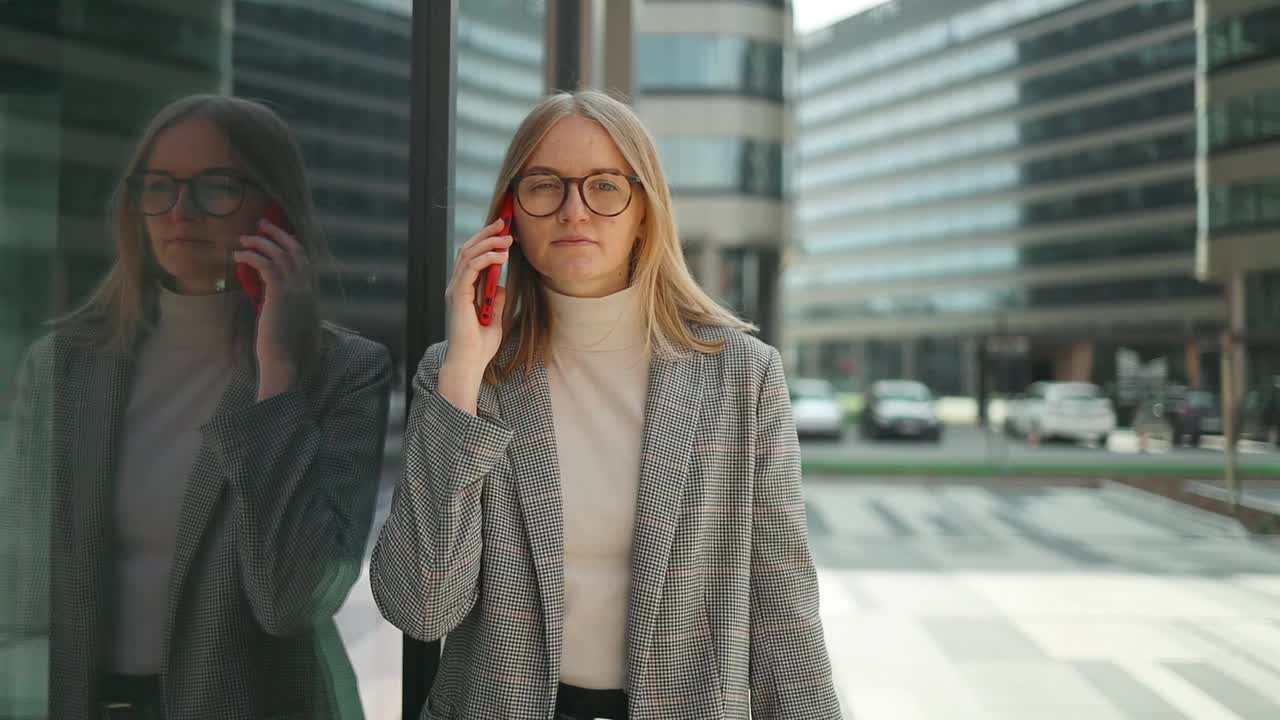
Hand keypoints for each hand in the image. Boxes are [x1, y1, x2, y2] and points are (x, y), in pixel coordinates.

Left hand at [234, 218, 319, 399]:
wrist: (283, 358)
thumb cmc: (282, 344)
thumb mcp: (288, 317)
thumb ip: (284, 301)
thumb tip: (271, 292)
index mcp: (310, 292)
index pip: (304, 259)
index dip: (290, 243)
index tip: (277, 235)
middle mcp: (306, 286)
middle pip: (295, 249)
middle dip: (278, 233)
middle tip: (262, 223)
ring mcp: (295, 288)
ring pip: (279, 253)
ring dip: (260, 242)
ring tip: (244, 239)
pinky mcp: (279, 292)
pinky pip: (265, 264)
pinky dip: (251, 256)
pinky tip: (239, 256)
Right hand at [438, 218, 511, 414]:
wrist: (469, 363)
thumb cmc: (479, 346)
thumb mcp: (494, 318)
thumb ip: (495, 300)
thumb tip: (500, 285)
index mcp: (463, 290)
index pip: (471, 257)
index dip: (485, 241)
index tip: (503, 231)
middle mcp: (457, 286)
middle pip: (468, 249)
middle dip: (486, 233)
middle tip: (504, 222)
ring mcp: (456, 290)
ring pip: (468, 254)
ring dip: (488, 242)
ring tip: (507, 237)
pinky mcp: (459, 296)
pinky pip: (470, 268)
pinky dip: (486, 258)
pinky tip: (501, 255)